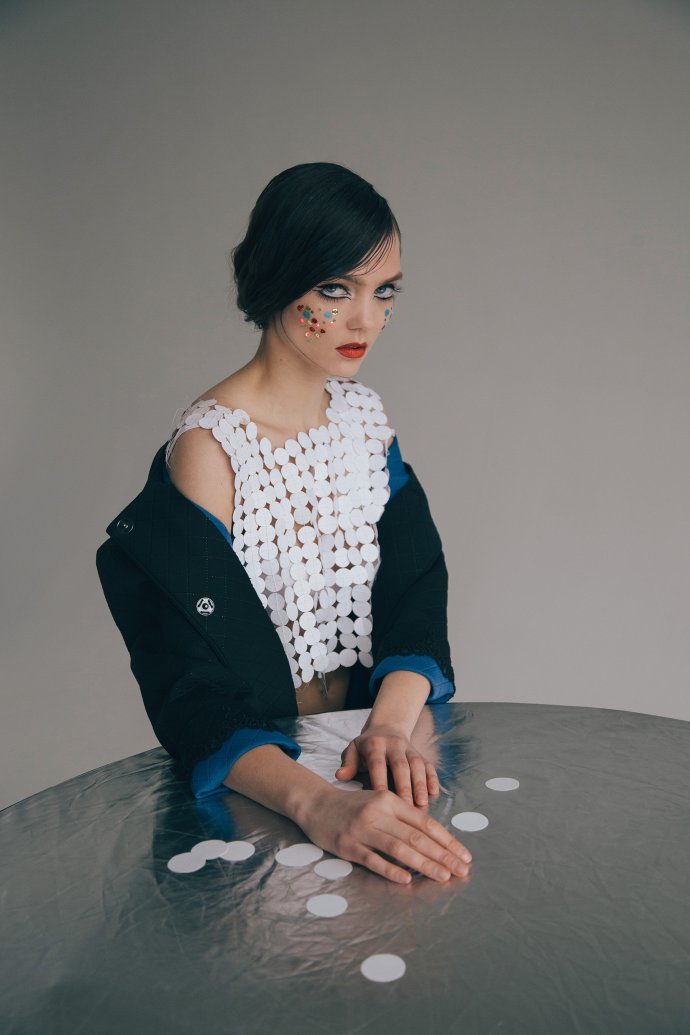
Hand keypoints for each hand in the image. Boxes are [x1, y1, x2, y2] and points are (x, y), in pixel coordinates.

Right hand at [299, 785, 471, 885]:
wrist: (316, 804)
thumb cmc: (353, 806)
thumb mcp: (380, 802)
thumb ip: (403, 818)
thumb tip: (435, 840)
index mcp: (390, 800)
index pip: (424, 822)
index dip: (446, 840)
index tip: (464, 855)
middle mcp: (378, 812)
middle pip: (416, 836)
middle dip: (442, 855)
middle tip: (461, 871)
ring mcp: (362, 829)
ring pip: (399, 847)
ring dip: (424, 864)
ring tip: (443, 876)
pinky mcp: (348, 845)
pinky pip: (373, 860)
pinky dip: (391, 870)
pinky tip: (407, 880)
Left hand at [335, 723, 439, 806]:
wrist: (386, 728)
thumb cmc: (367, 746)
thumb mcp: (353, 750)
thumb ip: (348, 763)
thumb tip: (340, 776)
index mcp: (374, 745)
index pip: (377, 764)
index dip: (380, 781)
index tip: (382, 801)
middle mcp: (394, 745)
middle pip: (401, 765)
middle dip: (405, 786)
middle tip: (406, 808)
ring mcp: (409, 748)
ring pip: (417, 765)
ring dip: (421, 784)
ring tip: (422, 804)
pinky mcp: (421, 753)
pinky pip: (429, 765)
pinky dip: (432, 778)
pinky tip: (434, 793)